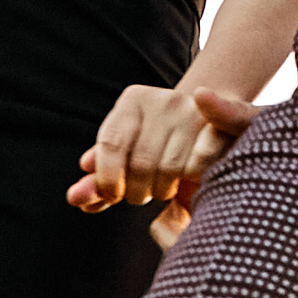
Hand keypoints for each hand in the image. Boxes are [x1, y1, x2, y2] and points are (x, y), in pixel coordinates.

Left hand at [69, 87, 260, 213]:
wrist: (214, 121)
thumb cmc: (159, 145)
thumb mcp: (126, 157)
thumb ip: (100, 179)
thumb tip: (75, 198)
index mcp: (133, 101)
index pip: (110, 144)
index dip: (107, 179)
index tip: (112, 196)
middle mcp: (164, 99)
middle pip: (141, 162)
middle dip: (138, 190)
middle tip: (143, 194)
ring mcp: (195, 112)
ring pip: (169, 169)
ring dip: (164, 189)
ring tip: (166, 185)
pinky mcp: (222, 126)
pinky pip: (196, 168)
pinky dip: (190, 182)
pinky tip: (188, 180)